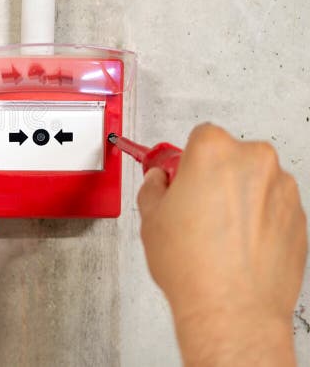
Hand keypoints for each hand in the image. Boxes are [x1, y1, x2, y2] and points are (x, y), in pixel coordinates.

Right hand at [138, 123, 306, 366]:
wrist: (232, 309)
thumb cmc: (195, 266)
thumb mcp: (150, 217)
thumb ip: (154, 187)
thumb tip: (159, 182)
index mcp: (215, 151)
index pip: (200, 136)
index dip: (186, 159)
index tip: (178, 176)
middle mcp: (255, 163)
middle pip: (231, 156)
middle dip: (214, 176)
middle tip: (193, 207)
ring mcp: (282, 190)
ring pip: (254, 182)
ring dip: (239, 198)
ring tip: (215, 233)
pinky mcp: (299, 218)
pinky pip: (273, 208)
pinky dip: (258, 220)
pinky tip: (236, 245)